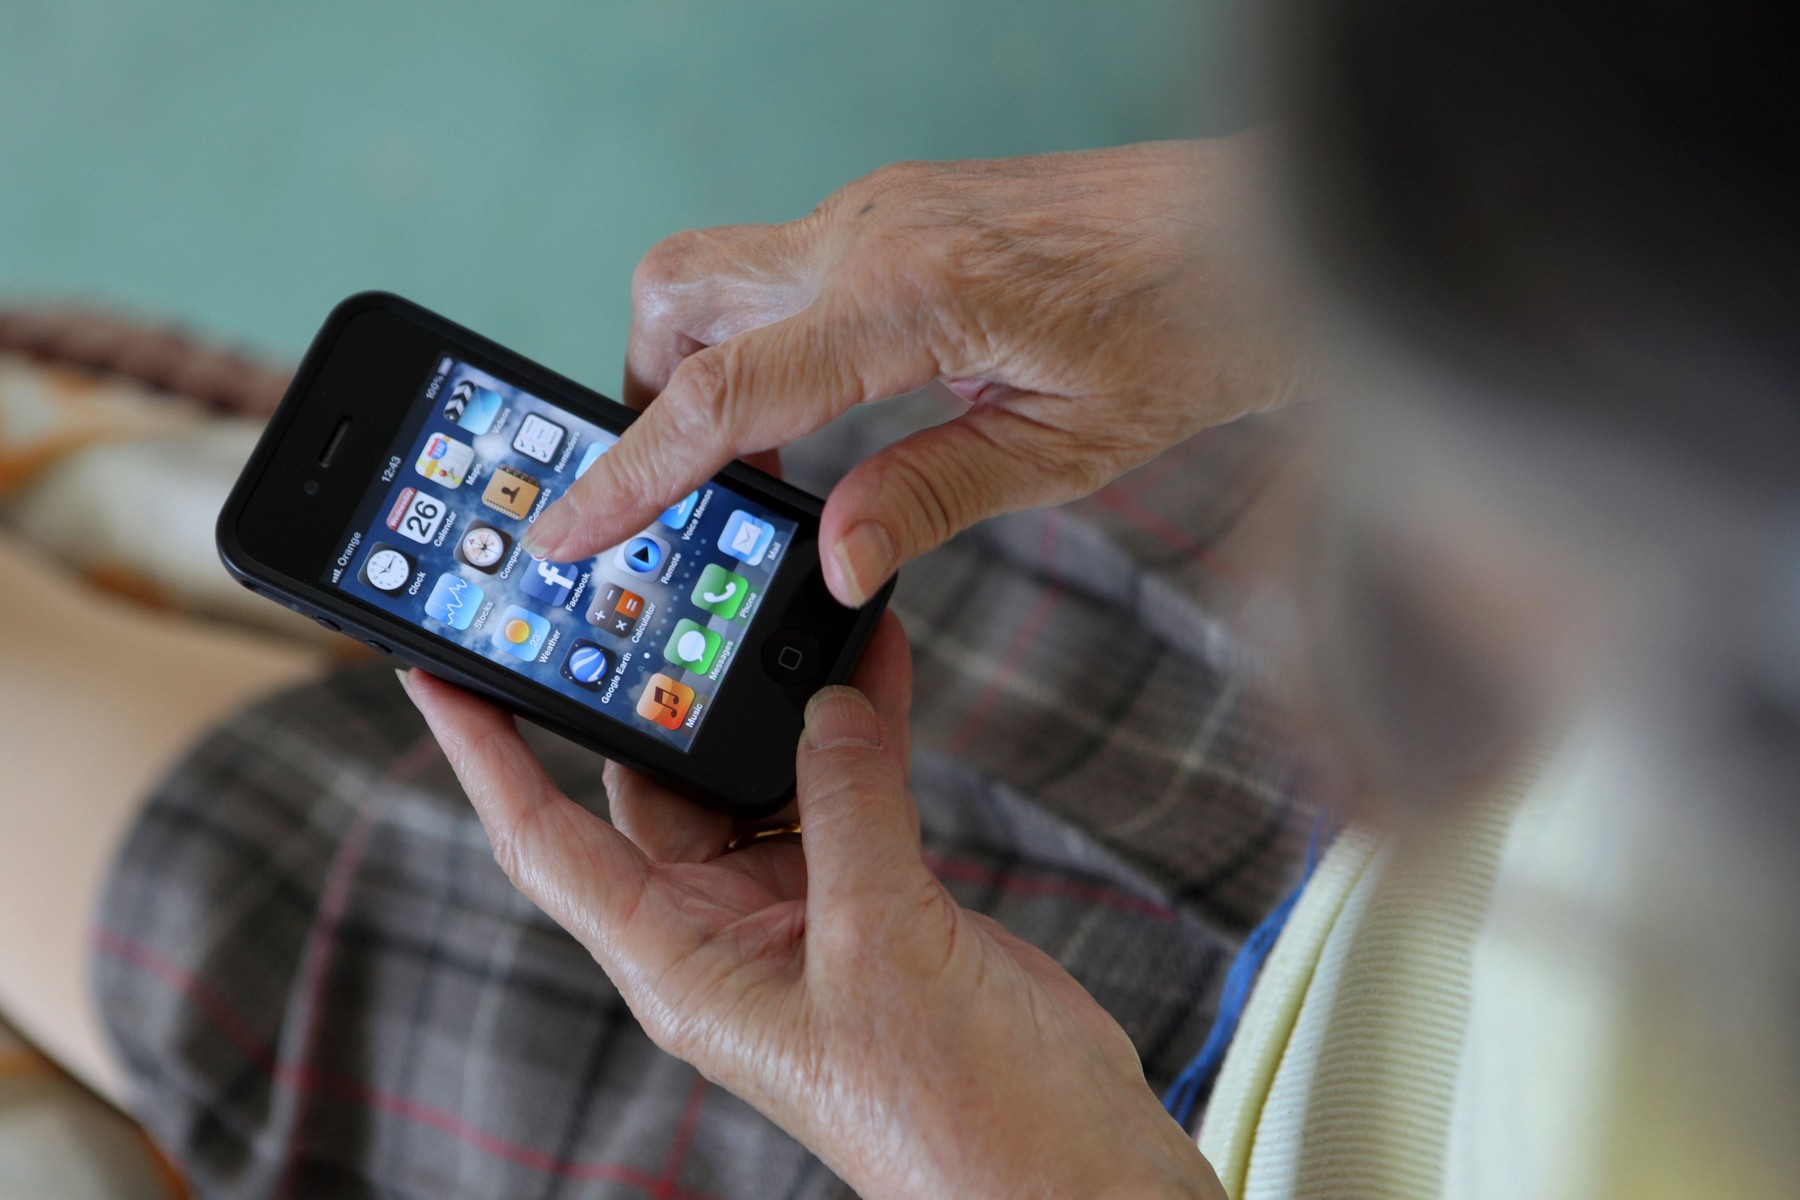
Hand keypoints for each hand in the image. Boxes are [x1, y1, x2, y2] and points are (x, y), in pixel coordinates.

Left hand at [401, 614, 1222, 1199]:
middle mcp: (722, 932)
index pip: (545, 840)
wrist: (1051, 1164)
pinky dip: (858, 726)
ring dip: (770, 700)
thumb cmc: (945, 1110)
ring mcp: (799, 912)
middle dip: (653, 693)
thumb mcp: (878, 946)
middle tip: (648, 589)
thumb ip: (847, 810)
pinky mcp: (872, 897)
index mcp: (680, 964)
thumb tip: (825, 706)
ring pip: (758, 778)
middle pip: (656, 787)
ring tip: (773, 602)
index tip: (436, 673)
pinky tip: (872, 659)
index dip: (482, 756)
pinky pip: (844, 789)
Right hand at [523, 136, 1311, 604]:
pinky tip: (828, 403)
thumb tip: (830, 563)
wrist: (1260, 234)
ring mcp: (887, 206)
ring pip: (724, 268)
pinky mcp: (908, 207)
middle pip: (677, 292)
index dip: (631, 475)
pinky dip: (769, 335)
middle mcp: (874, 231)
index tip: (568, 530)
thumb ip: (930, 500)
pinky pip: (789, 264)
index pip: (720, 396)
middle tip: (677, 484)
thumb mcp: (1065, 452)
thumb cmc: (1188, 334)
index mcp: (907, 300)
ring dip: (704, 358)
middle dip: (641, 390)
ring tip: (755, 460)